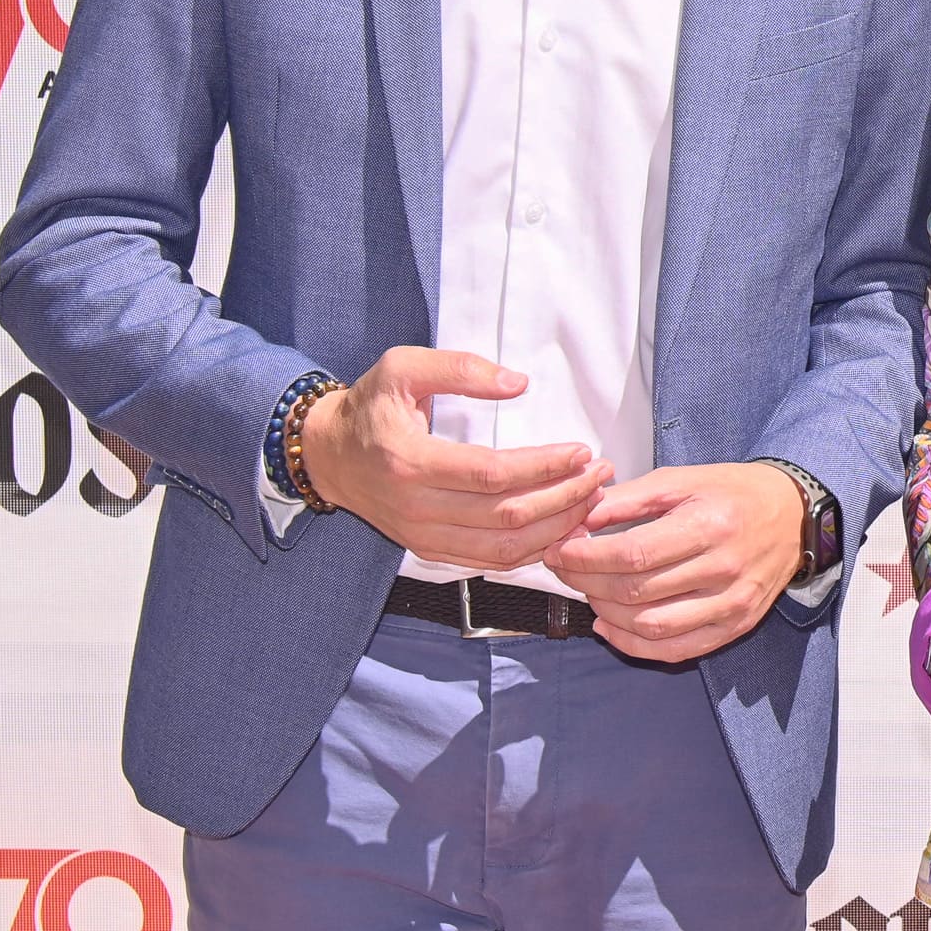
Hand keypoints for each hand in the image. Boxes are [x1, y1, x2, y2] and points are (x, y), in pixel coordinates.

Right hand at [301, 348, 610, 569]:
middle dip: (564, 498)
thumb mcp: (403, 368)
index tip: (581, 452)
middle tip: (601, 476)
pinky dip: (534, 551)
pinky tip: (562, 528)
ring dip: (557, 528)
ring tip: (591, 502)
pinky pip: (491, 562)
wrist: (329, 456)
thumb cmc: (370, 407)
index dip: (544, 467)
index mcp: (409, 462)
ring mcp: (423, 536)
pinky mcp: (430, 551)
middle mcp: (417, 507)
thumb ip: (460, 368)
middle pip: (506, 516)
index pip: (492, 474)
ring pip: (505, 548)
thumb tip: (517, 383)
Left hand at [548, 462, 806, 663]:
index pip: (633, 554)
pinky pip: (676, 650)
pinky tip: (609, 626)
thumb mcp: (682, 479)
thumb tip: (580, 517)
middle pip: (637, 591)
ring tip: (588, 591)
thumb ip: (629, 498)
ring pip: (652, 626)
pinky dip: (634, 644)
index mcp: (709, 525)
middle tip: (565, 568)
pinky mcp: (735, 626)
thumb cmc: (733, 493)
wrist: (793, 516)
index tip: (559, 550)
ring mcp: (732, 604)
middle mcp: (723, 569)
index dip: (586, 558)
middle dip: (587, 582)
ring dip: (606, 613)